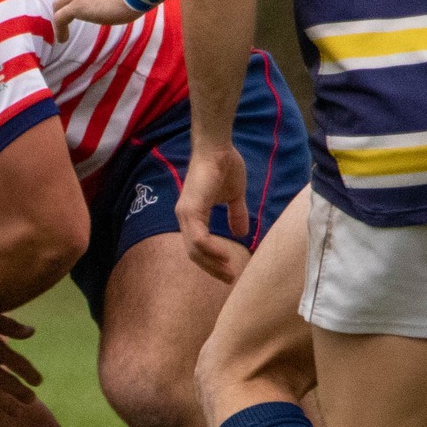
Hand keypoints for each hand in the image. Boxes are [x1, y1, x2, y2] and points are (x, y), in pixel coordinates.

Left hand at [176, 145, 250, 282]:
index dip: (212, 261)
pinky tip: (226, 256)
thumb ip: (236, 214)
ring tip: (230, 272)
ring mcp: (186, 214)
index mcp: (193, 215)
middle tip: (230, 279)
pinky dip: (211, 250)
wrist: (219, 148)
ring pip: (194, 250)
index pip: (198, 247)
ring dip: (212, 264)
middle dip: (212, 269)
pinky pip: (198, 238)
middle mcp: (185, 217)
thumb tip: (242, 234)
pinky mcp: (191, 209)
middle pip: (194, 253)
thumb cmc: (225, 167)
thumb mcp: (234, 197)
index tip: (229, 271)